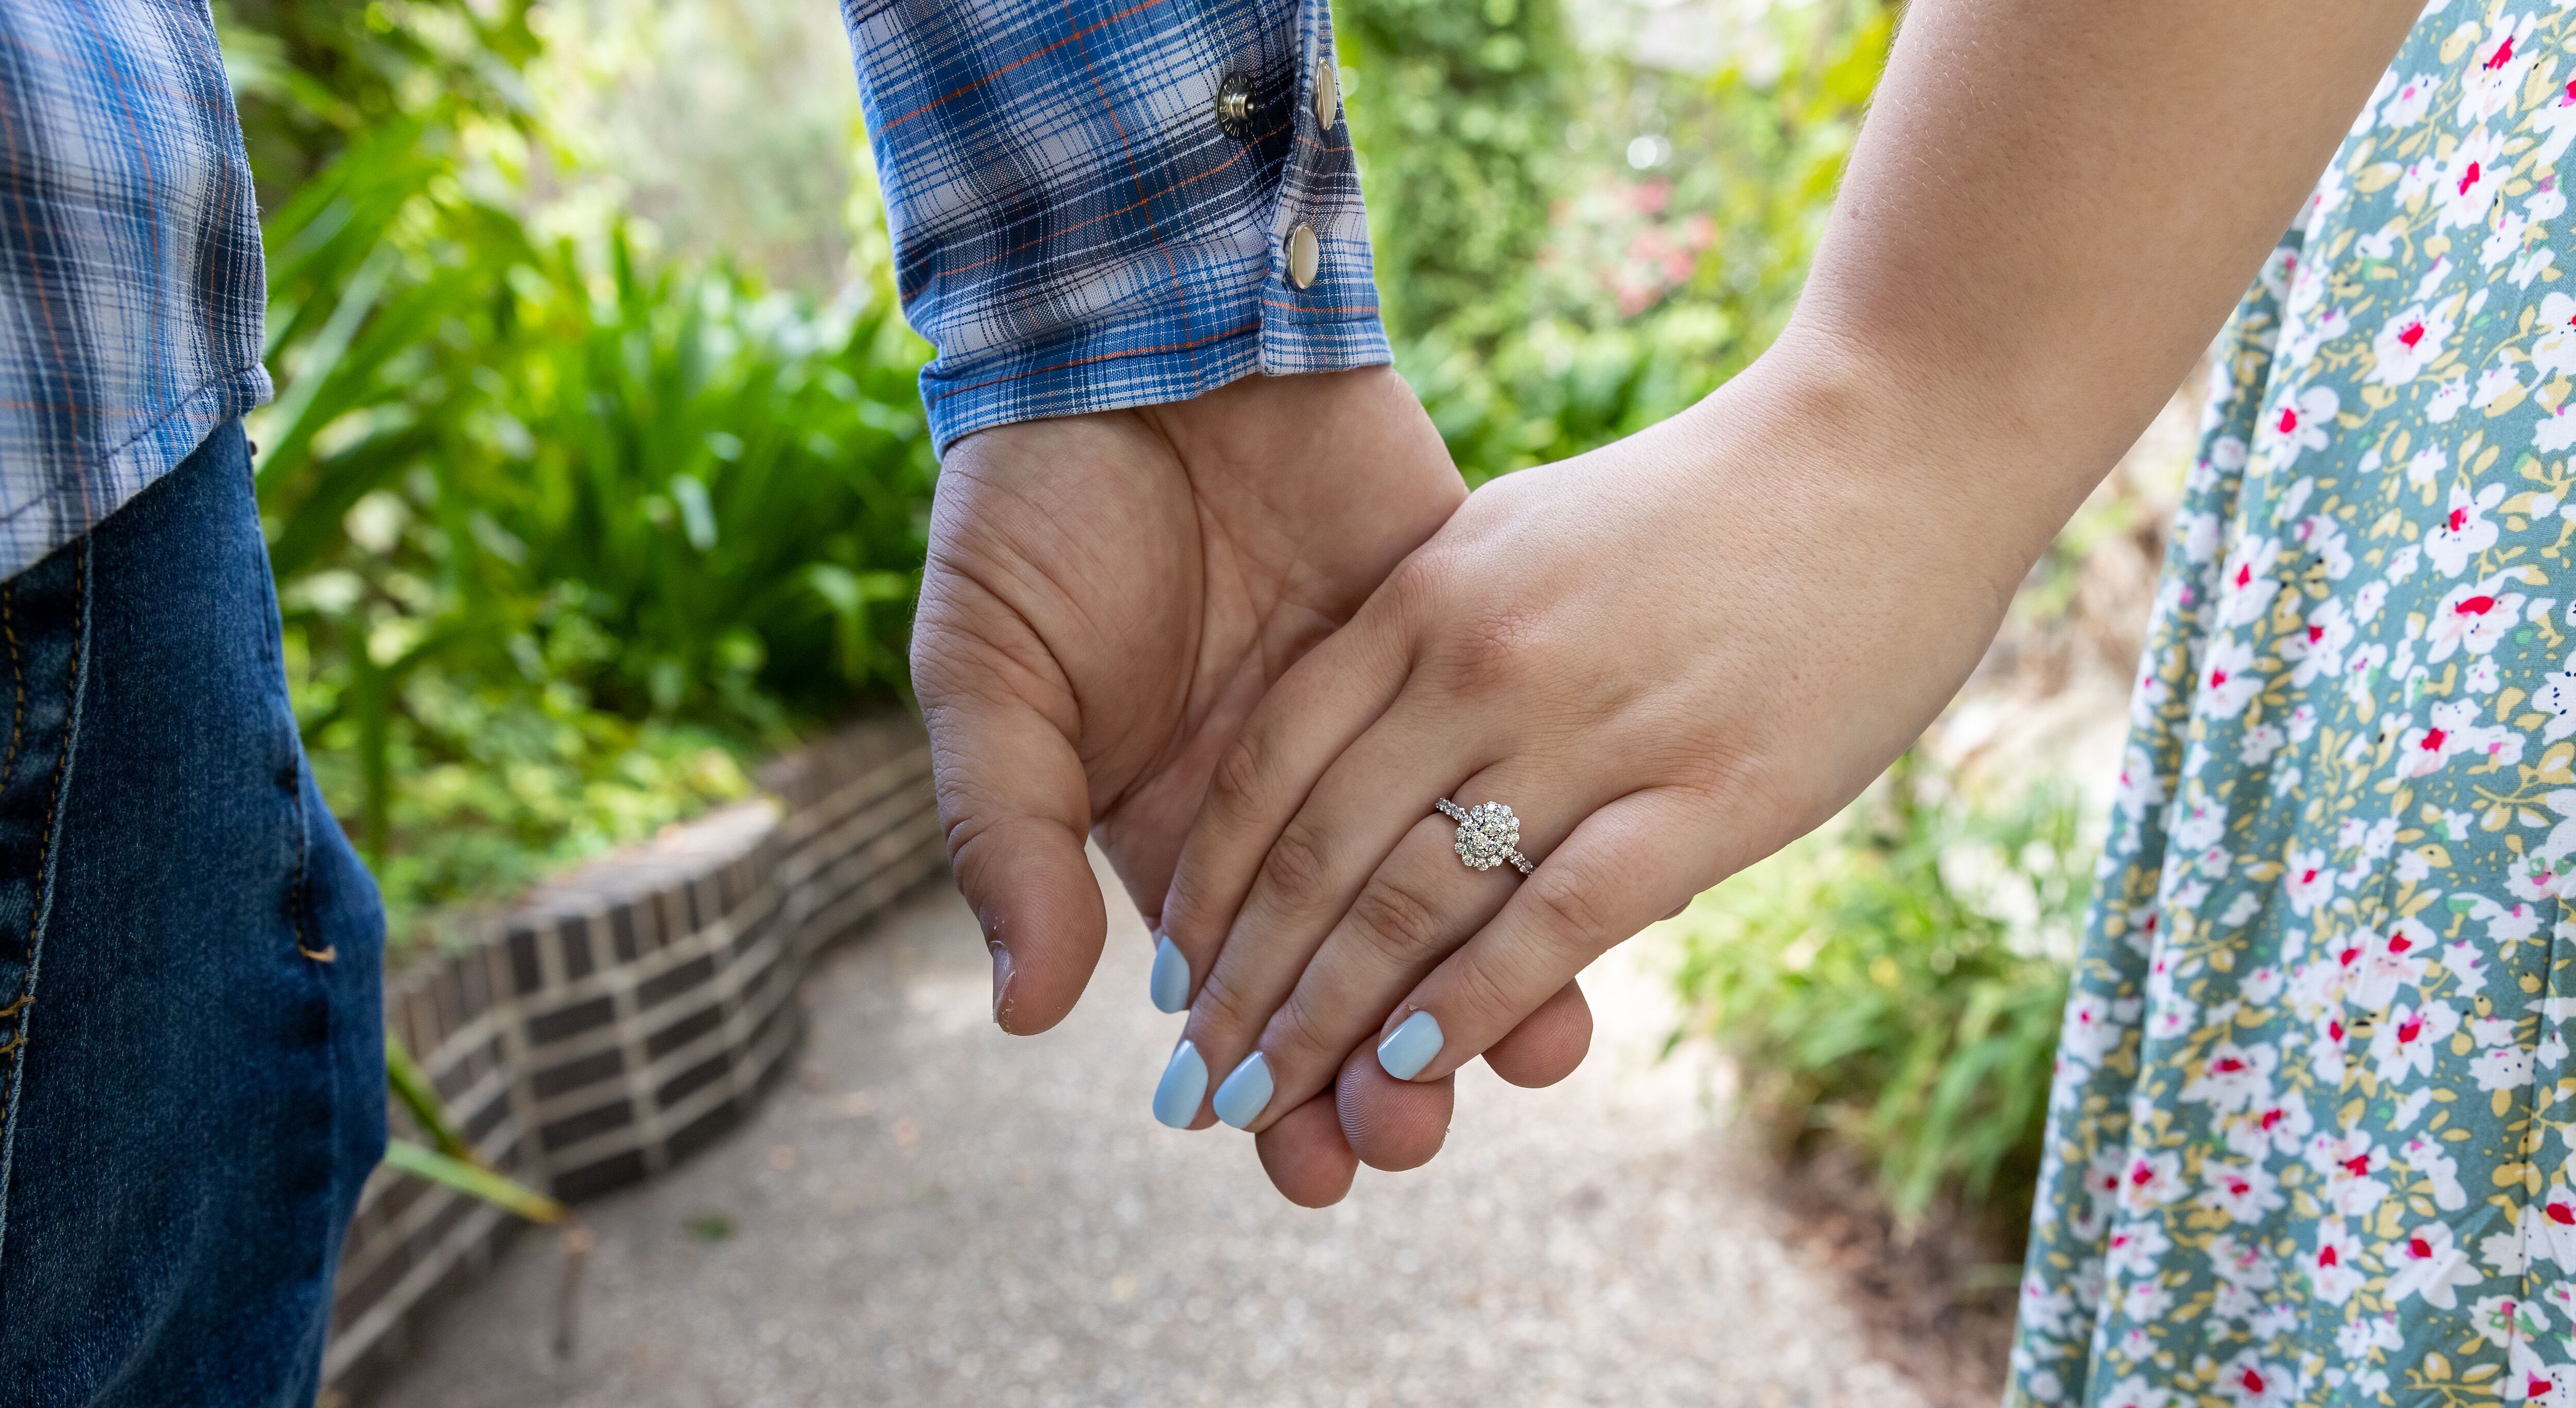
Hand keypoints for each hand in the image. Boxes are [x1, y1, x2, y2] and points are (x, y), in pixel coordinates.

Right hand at [912, 366, 1592, 1201]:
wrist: (1138, 332)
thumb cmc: (1031, 510)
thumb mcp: (985, 678)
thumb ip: (1003, 838)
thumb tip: (1030, 1015)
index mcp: (1177, 823)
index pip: (1233, 993)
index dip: (1263, 1088)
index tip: (1298, 1169)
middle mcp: (1297, 797)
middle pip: (1356, 969)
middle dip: (1378, 1069)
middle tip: (1402, 1143)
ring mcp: (1392, 722)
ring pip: (1456, 885)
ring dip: (1485, 983)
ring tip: (1520, 1063)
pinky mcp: (1466, 635)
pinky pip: (1524, 759)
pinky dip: (1557, 838)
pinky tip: (1590, 922)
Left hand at [1151, 337, 2088, 1141]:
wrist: (1889, 445)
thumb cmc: (1709, 501)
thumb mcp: (1525, 534)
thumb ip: (1437, 629)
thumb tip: (1367, 732)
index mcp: (1426, 593)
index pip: (1267, 770)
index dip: (1208, 892)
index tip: (1171, 985)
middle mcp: (1479, 662)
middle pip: (1316, 855)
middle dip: (1242, 995)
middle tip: (1193, 1095)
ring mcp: (1588, 729)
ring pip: (1412, 906)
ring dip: (1327, 1028)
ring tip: (1267, 1113)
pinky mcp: (1703, 794)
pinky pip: (1551, 920)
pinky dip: (1468, 1005)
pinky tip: (1409, 1070)